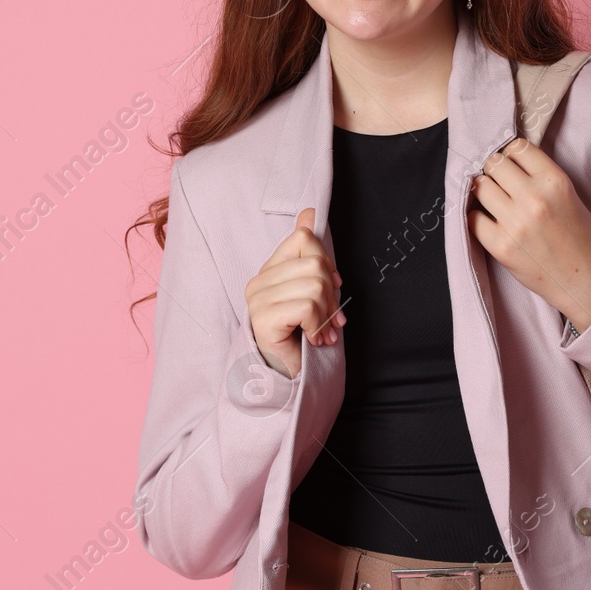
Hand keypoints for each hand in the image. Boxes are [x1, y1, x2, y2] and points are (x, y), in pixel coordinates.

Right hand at [244, 208, 346, 378]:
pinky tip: (314, 338)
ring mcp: (257, 300)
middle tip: (331, 319)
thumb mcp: (311, 291)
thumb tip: (310, 212)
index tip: (332, 286)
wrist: (287, 377)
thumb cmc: (300, 335)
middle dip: (332, 295)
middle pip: (315, 263)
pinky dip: (318, 325)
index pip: (303, 238)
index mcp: (270, 270)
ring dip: (327, 314)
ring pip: (315, 286)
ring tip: (322, 331)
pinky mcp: (263, 319)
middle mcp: (259, 281)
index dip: (327, 260)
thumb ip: (309, 255)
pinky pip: (306, 307)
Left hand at [466, 137, 590, 333]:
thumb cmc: (580, 238)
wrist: (586, 281)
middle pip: (494, 164)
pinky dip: (477, 217)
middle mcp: (534, 198)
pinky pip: (473, 218)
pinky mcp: (501, 246)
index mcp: (555, 181)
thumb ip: (540, 176)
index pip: (517, 147)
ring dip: (484, 191)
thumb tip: (506, 160)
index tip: (510, 165)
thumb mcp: (569, 195)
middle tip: (500, 184)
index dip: (511, 154)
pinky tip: (489, 222)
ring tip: (495, 202)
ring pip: (481, 187)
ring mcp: (516, 222)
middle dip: (495, 171)